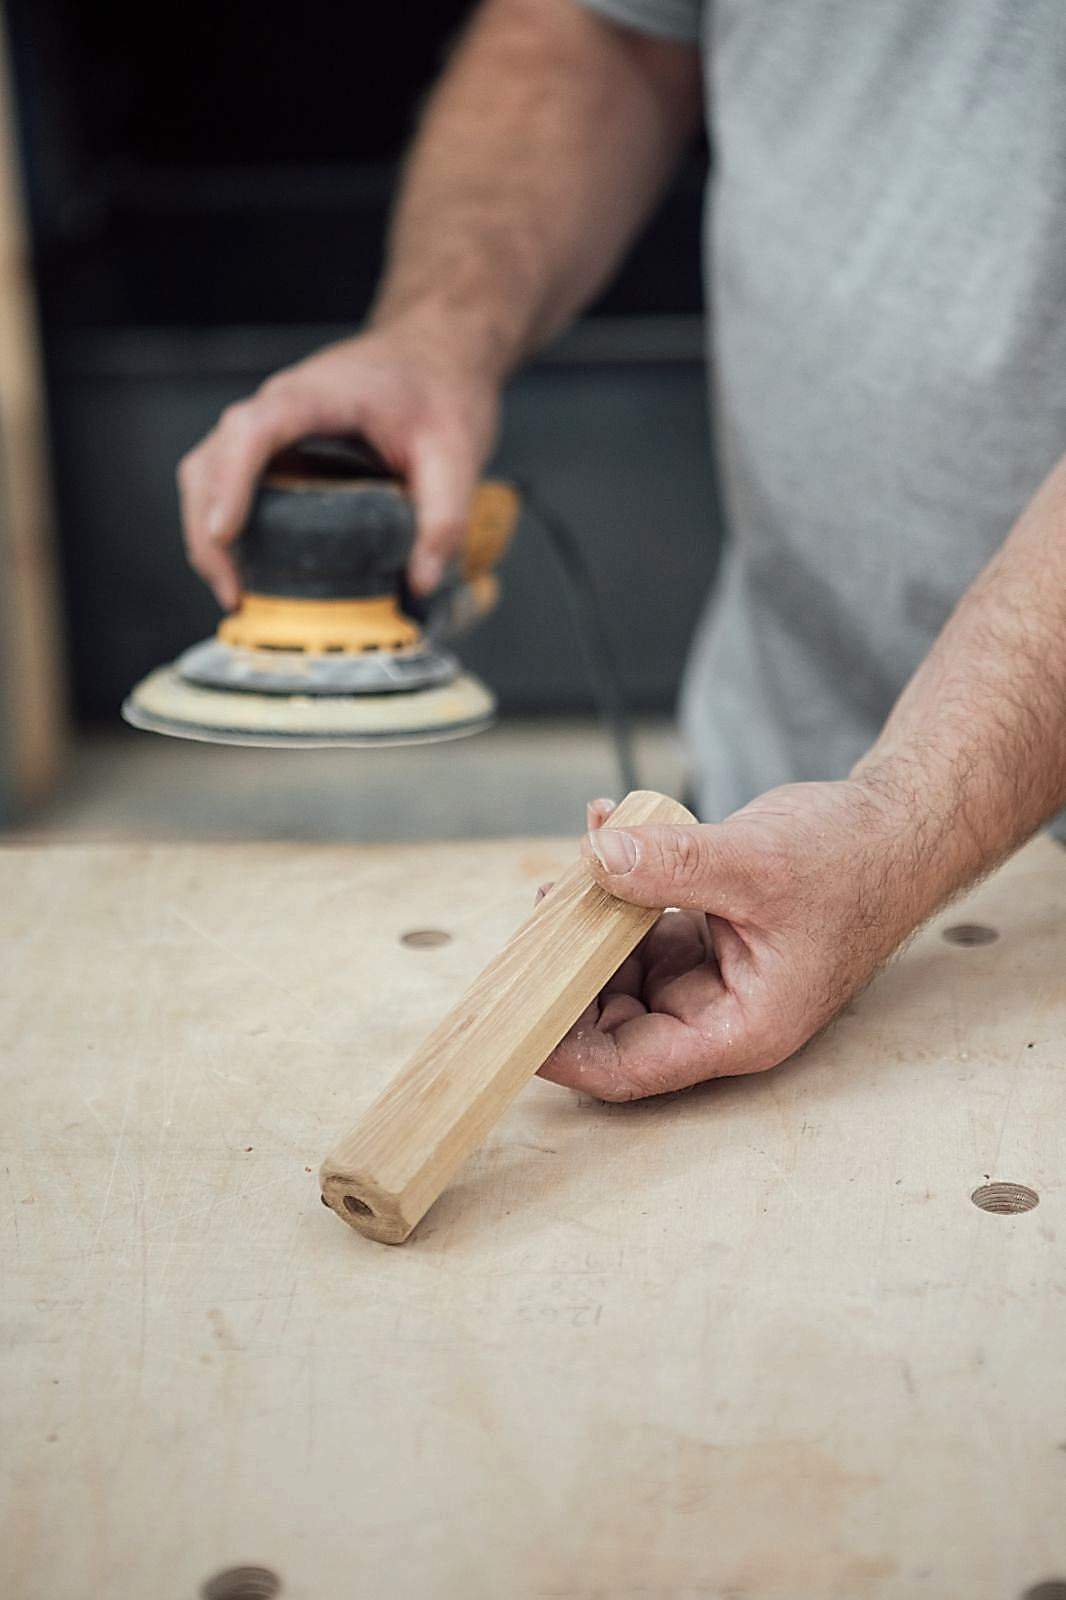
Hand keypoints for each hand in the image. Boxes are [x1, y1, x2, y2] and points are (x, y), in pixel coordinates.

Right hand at [177, 320, 499, 608]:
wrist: (437, 351)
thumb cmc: (442, 388)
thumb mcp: (458, 453)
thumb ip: (445, 517)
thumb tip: (420, 583)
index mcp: (318, 396)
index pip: (254, 430)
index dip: (231, 481)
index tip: (224, 534)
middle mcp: (279, 404)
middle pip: (212, 458)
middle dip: (206, 527)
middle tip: (234, 593)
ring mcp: (271, 424)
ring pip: (208, 470)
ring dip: (207, 530)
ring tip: (236, 591)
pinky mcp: (276, 445)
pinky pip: (228, 479)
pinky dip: (227, 523)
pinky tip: (250, 567)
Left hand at [539, 781, 936, 1100]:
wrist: (896, 825)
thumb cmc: (854, 861)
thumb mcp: (756, 862)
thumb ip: (672, 865)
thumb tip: (595, 860)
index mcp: (740, 1028)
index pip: (630, 1066)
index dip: (564, 1050)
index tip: (512, 1017)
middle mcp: (720, 1012)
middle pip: (614, 1019)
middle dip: (569, 968)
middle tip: (538, 913)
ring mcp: (709, 973)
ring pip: (619, 967)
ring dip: (589, 915)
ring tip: (575, 861)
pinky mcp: (703, 933)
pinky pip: (639, 920)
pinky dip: (617, 882)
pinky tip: (604, 831)